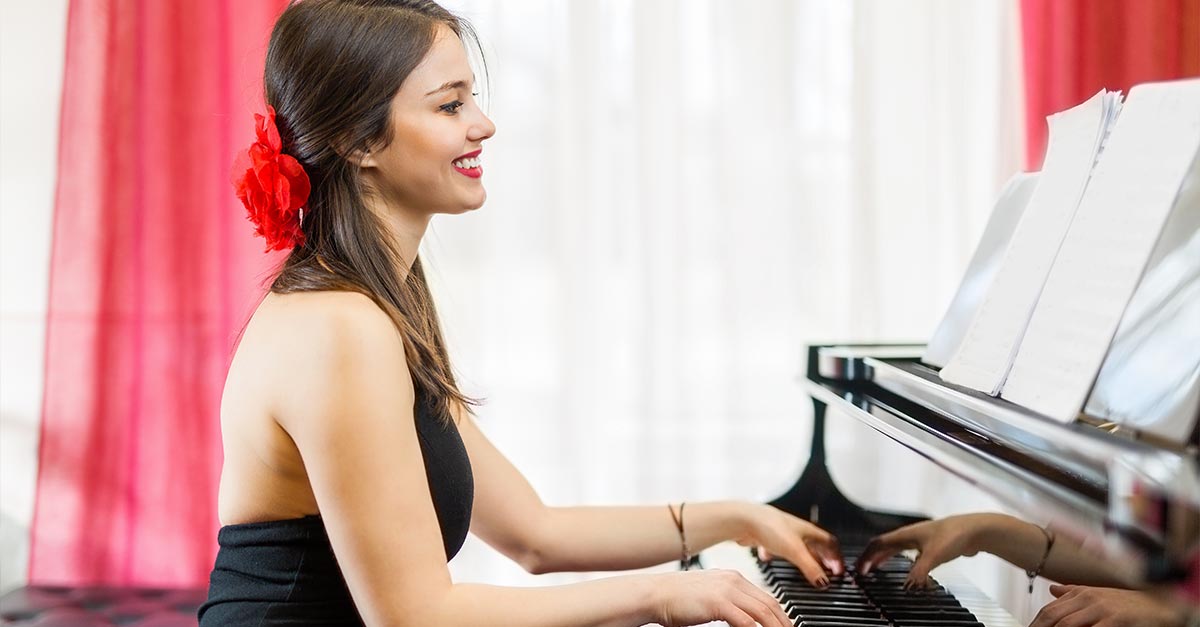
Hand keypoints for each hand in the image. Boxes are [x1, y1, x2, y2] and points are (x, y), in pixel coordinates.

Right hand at [649, 569, 791, 626]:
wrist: (654, 594)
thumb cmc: (675, 598)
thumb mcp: (707, 597)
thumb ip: (726, 603)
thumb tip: (741, 618)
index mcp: (731, 577)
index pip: (765, 596)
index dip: (779, 614)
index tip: (786, 626)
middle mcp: (732, 580)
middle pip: (769, 604)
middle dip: (784, 622)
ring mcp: (726, 590)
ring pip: (762, 613)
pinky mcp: (718, 603)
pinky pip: (746, 621)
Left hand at [733, 503, 842, 587]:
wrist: (743, 519)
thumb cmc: (770, 527)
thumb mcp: (795, 551)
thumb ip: (811, 567)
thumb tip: (823, 581)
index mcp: (808, 530)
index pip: (830, 542)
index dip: (836, 557)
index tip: (838, 571)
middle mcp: (796, 530)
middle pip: (814, 545)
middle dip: (820, 559)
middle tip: (825, 572)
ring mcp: (781, 533)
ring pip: (795, 546)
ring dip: (800, 558)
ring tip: (803, 569)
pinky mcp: (766, 537)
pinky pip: (774, 547)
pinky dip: (774, 554)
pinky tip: (769, 559)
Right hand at [857, 513, 1003, 587]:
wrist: (975, 530)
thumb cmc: (953, 535)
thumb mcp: (933, 556)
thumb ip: (918, 572)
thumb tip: (907, 586)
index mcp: (905, 534)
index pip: (878, 544)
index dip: (866, 556)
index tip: (859, 569)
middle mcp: (910, 535)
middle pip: (884, 545)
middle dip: (872, 557)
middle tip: (864, 570)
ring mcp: (921, 539)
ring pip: (896, 548)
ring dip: (885, 558)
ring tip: (878, 567)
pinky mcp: (931, 545)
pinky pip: (909, 553)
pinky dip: (901, 560)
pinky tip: (906, 568)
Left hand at [1030, 585, 1188, 626]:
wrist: (1159, 604)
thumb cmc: (1128, 603)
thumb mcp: (1098, 594)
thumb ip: (1073, 592)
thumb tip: (1052, 590)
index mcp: (1081, 593)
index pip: (1049, 609)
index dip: (1036, 623)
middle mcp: (1088, 598)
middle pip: (1053, 616)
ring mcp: (1102, 609)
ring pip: (1067, 624)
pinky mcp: (1116, 619)